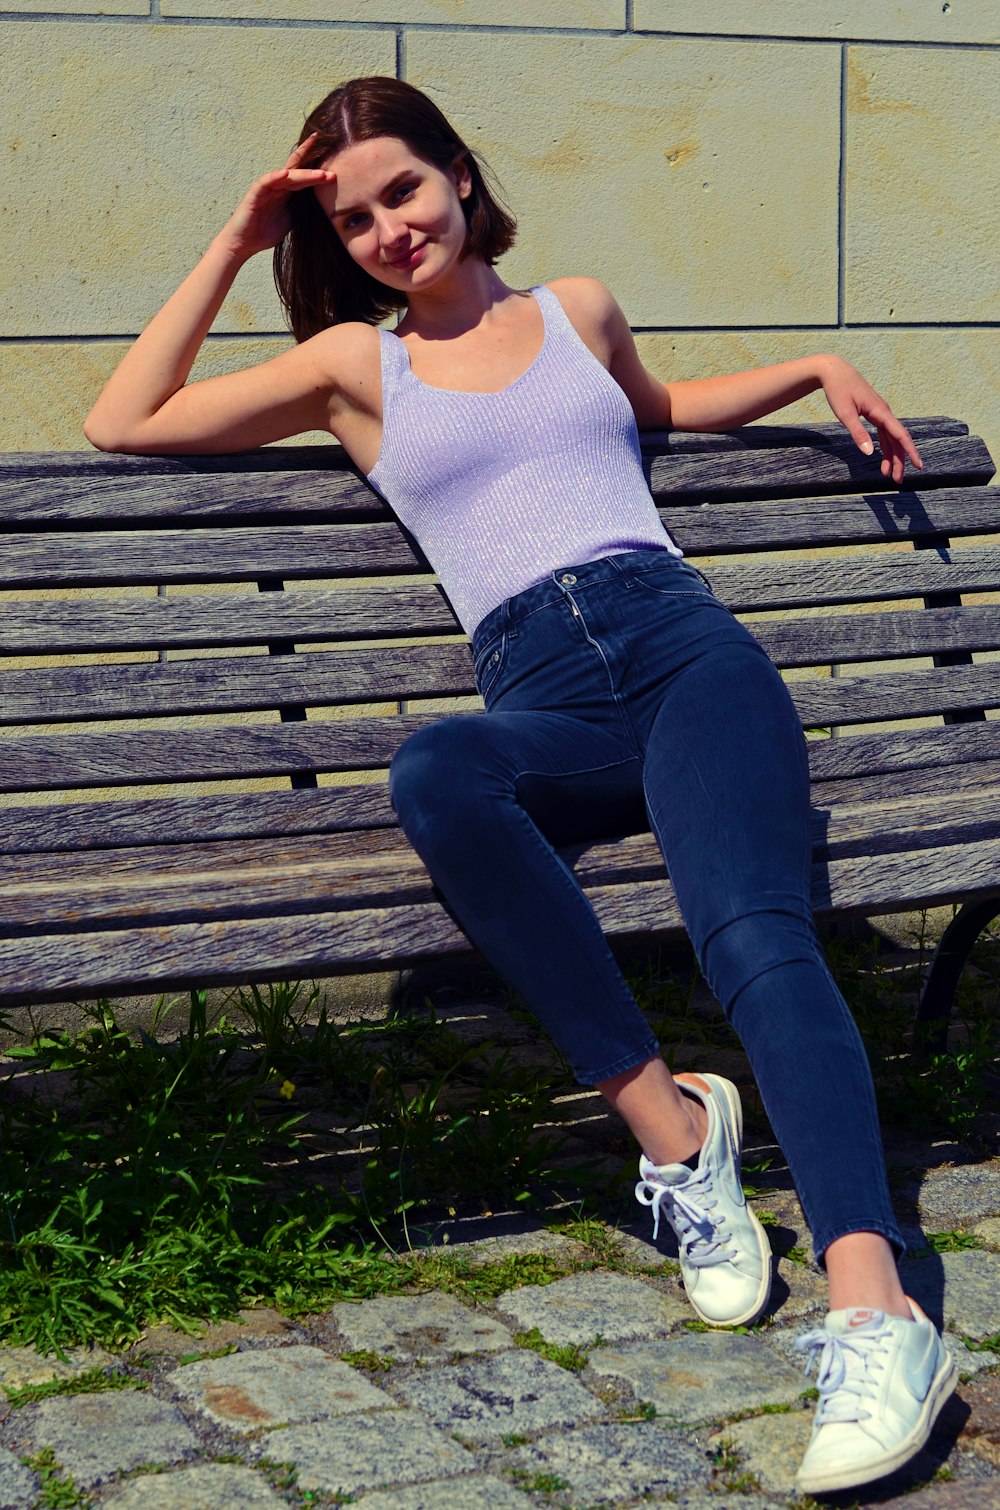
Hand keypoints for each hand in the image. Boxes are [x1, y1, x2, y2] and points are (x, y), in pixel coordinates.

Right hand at [215, 135, 333, 261]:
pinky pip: (266, 181)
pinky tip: (286, 174)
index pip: (304, 177)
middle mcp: (277, 186)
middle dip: (315, 170)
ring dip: (304, 174)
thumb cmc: (266, 232)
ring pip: (286, 176)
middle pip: (298, 172)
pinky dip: (275, 177)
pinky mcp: (255, 193)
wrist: (244, 244)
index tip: (335, 168)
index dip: (317, 170)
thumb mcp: (292, 220)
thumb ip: (304, 209)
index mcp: (287, 192)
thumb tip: (324, 207)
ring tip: (320, 175)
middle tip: (334, 172)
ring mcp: (266, 188)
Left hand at [818, 355, 922, 482]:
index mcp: (881, 412)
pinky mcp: (874, 415)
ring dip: (892, 457)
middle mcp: (885, 413)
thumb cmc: (838, 390)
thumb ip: (857, 432)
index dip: (910, 452)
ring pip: (891, 439)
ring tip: (889, 476)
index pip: (900, 435)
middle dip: (900, 461)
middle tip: (898, 481)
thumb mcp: (845, 413)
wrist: (835, 371)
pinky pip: (884, 434)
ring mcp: (881, 414)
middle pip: (898, 441)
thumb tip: (869, 453)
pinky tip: (883, 460)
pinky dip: (885, 448)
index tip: (918, 466)